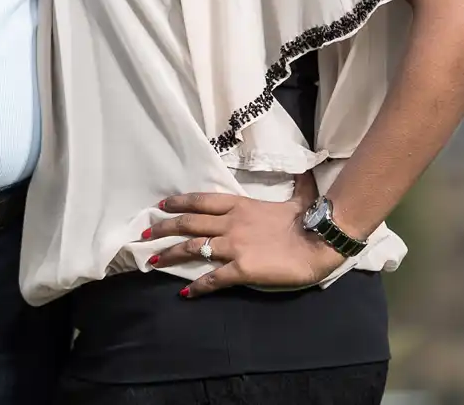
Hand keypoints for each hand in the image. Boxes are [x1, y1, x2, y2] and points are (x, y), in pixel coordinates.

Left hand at [144, 182, 348, 296]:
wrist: (319, 241)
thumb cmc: (308, 220)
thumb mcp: (298, 197)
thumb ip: (297, 186)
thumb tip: (306, 171)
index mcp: (240, 205)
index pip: (201, 200)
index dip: (179, 202)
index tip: (161, 206)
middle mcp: (231, 223)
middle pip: (189, 223)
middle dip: (163, 228)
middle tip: (144, 235)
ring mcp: (234, 246)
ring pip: (193, 248)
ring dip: (171, 254)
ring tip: (153, 261)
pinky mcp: (241, 269)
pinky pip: (213, 278)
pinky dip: (197, 286)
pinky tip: (186, 292)